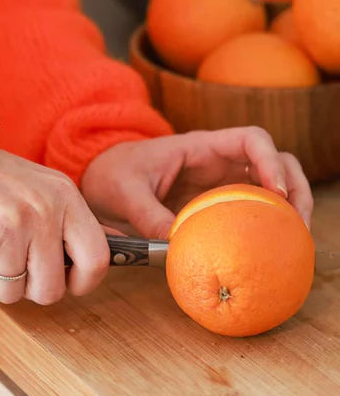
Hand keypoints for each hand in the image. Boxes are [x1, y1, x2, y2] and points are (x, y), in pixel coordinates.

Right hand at [0, 147, 108, 304]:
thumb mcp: (41, 188)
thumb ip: (72, 220)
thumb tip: (116, 245)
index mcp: (64, 198)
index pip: (96, 259)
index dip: (83, 283)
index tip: (68, 284)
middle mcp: (41, 212)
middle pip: (49, 289)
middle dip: (27, 287)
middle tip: (7, 262)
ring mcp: (7, 228)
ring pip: (10, 292)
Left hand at [80, 127, 313, 239]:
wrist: (98, 184)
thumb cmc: (111, 175)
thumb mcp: (124, 191)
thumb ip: (147, 214)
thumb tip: (175, 245)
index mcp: (200, 148)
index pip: (250, 140)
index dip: (270, 161)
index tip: (276, 193)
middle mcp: (219, 164)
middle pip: (276, 163)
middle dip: (295, 189)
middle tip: (297, 226)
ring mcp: (220, 187)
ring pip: (271, 190)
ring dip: (289, 212)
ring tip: (294, 242)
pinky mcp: (215, 211)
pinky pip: (250, 216)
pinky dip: (266, 230)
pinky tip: (269, 254)